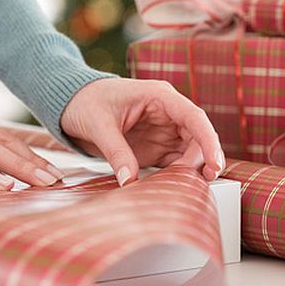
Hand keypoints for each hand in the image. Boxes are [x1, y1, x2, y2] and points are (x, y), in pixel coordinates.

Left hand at [61, 78, 224, 185]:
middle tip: (198, 182)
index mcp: (159, 97)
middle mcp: (167, 113)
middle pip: (197, 137)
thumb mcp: (99, 125)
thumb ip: (117, 152)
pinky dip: (175, 176)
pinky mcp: (154, 147)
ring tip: (186, 188)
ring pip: (189, 152)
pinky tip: (172, 188)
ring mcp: (162, 131)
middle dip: (202, 160)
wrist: (70, 103)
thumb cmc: (85, 101)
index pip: (193, 117)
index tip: (214, 163)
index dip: (208, 140)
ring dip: (190, 170)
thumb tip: (129, 181)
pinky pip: (172, 163)